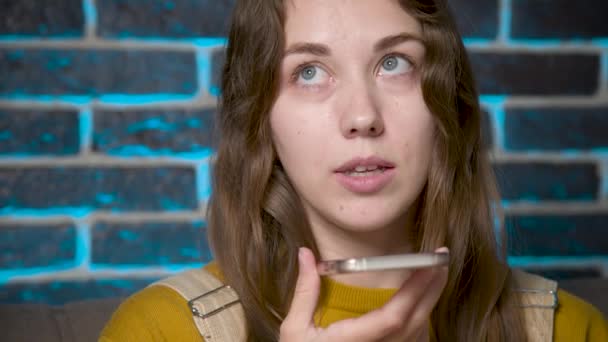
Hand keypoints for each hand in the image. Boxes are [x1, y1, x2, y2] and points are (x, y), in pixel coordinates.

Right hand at [279, 247, 448, 341]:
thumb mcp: (294, 330)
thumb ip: (305, 292)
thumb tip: (306, 254)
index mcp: (353, 341)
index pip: (393, 318)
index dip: (414, 292)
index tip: (426, 266)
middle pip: (414, 323)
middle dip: (431, 290)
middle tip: (440, 261)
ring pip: (418, 334)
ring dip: (429, 304)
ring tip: (434, 276)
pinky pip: (412, 341)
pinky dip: (420, 321)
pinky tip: (421, 304)